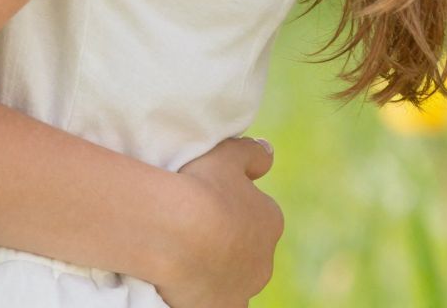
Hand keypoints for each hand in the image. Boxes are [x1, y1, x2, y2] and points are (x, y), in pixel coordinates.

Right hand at [157, 137, 282, 307]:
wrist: (176, 233)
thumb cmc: (201, 187)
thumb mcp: (226, 154)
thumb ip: (252, 153)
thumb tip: (269, 153)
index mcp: (270, 221)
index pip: (258, 215)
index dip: (232, 209)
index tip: (208, 203)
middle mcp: (265, 259)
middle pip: (248, 250)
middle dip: (229, 243)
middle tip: (194, 229)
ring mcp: (245, 288)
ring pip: (235, 278)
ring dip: (219, 270)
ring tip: (185, 255)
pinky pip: (218, 302)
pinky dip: (208, 294)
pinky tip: (187, 281)